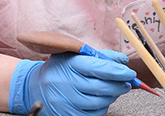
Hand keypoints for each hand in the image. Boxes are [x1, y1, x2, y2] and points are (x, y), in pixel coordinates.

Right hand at [8, 50, 135, 115]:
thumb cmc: (62, 68)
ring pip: (99, 102)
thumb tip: (123, 61)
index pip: (100, 68)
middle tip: (126, 83)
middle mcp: (66, 83)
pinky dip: (102, 107)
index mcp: (71, 64)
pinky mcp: (67, 114)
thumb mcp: (77, 55)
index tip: (130, 73)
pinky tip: (100, 100)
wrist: (35, 86)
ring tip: (113, 90)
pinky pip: (93, 114)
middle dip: (119, 86)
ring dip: (112, 96)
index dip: (118, 72)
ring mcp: (65, 101)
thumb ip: (102, 56)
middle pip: (102, 88)